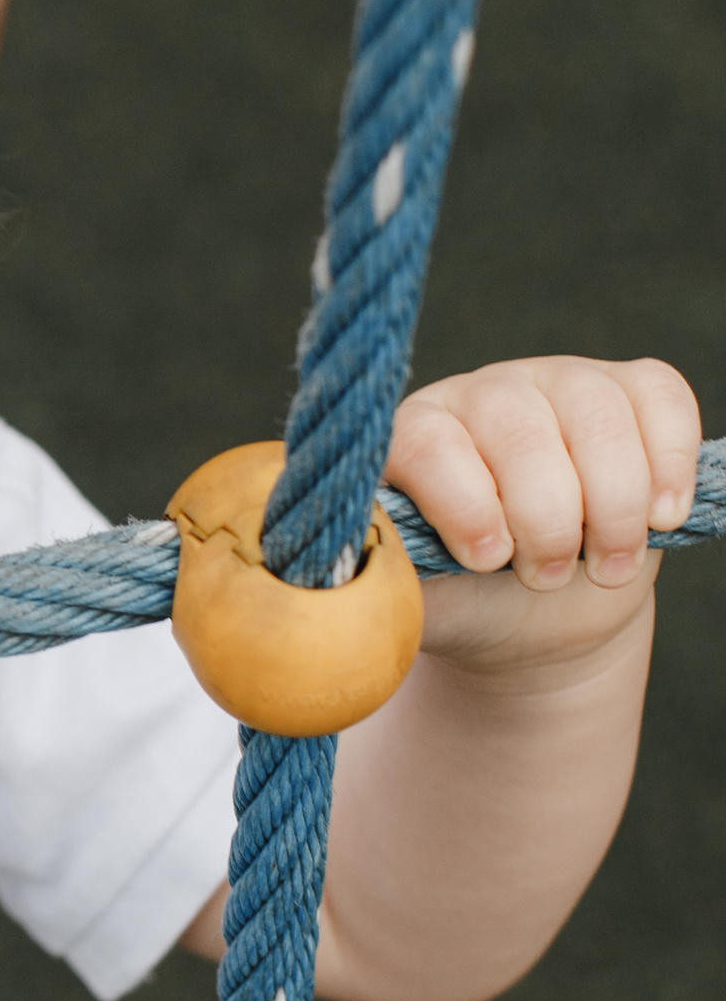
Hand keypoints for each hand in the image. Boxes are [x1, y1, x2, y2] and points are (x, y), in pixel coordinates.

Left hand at [388, 356, 700, 674]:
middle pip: (519, 429)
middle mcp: (481, 396)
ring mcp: (558, 384)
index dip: (464, 503)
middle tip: (546, 578)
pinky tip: (659, 517)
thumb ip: (377, 585)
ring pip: (596, 415)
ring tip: (604, 565)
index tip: (489, 559)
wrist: (540, 616)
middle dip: (546, 519)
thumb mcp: (416, 604)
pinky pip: (662, 399)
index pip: (429, 444)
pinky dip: (668, 463)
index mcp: (412, 438)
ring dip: (612, 506)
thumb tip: (331, 580)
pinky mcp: (629, 392)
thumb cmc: (469, 601)